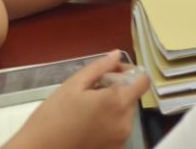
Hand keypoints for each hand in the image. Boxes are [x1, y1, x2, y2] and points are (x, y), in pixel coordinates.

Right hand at [8, 54, 147, 148]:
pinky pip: (116, 131)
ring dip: (111, 108)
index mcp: (118, 103)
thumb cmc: (52, 117)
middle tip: (91, 90)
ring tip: (86, 109)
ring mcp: (120, 140)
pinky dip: (107, 124)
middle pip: (131, 98)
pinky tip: (86, 124)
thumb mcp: (73, 85)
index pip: (143, 81)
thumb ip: (99, 67)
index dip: (129, 72)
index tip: (111, 73)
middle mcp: (125, 123)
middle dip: (116, 90)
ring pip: (123, 115)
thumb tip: (116, 55)